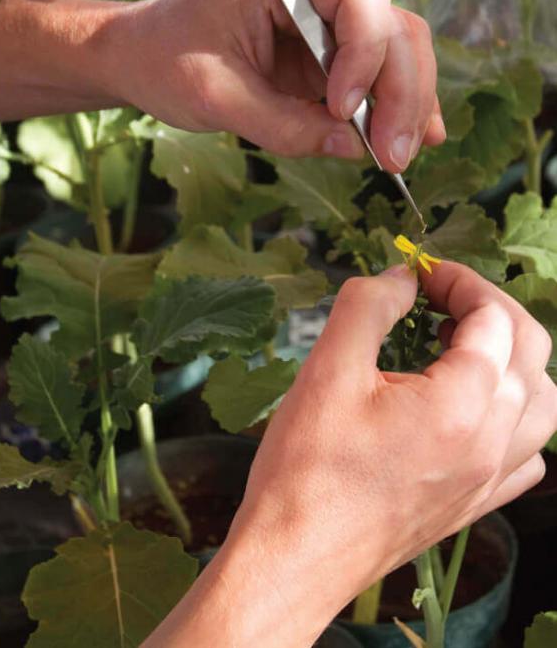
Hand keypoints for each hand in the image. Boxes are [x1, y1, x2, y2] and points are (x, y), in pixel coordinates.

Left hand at [124, 0, 444, 170]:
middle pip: (391, 25)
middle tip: (393, 154)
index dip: (365, 54)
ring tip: (401, 155)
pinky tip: (417, 138)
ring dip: (408, 101)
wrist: (134, 56)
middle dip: (400, 90)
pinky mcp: (326, 57)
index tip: (341, 109)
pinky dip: (397, 105)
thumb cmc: (162, 61)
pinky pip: (377, 74)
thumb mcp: (214, 97)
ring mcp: (325, 24)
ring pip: (396, 48)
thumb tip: (354, 148)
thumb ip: (283, 123)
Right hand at [146, 262, 555, 646]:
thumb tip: (401, 277)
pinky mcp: (474, 505)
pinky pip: (526, 454)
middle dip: (490, 309)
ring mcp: (488, 479)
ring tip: (458, 346)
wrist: (296, 557)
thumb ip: (369, 307)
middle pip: (530, 352)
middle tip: (438, 296)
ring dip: (512, 360)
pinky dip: (514, 417)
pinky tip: (471, 409)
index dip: (459, 281)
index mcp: (461, 404)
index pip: (494, 319)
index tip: (418, 273)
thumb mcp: (327, 369)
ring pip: (541, 405)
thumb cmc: (307, 466)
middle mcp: (491, 442)